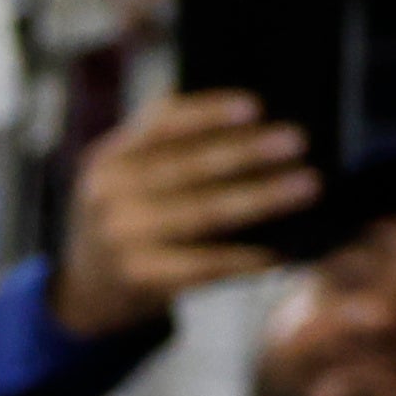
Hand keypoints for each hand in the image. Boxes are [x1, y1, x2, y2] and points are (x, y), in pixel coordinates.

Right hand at [51, 89, 314, 339]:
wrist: (88, 290)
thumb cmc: (130, 216)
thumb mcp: (125, 174)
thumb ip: (164, 143)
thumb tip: (250, 116)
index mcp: (108, 158)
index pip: (159, 126)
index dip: (207, 113)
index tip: (255, 106)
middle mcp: (107, 196)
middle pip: (185, 168)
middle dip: (245, 153)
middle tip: (297, 140)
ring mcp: (121, 239)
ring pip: (201, 214)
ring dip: (260, 199)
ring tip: (307, 185)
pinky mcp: (140, 277)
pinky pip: (203, 265)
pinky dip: (245, 257)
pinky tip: (282, 248)